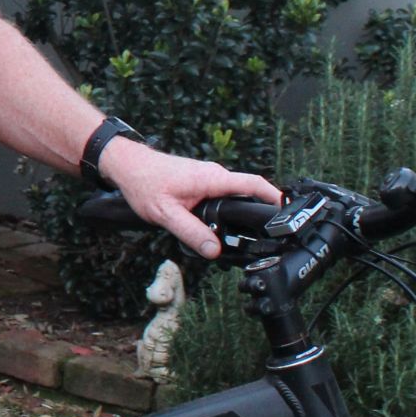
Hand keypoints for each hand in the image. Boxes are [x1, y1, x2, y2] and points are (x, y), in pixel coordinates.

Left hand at [98, 138, 280, 260]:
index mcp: (212, 179)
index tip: (288, 211)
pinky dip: (227, 210)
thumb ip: (191, 232)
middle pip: (247, 193)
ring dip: (241, 213)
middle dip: (259, 212)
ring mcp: (208, 177)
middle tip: (268, 235)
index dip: (274, 197)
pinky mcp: (201, 181)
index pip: (254, 184)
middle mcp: (215, 175)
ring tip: (247, 236)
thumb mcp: (166, 214)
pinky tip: (221, 227)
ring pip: (233, 196)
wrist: (127, 165)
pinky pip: (222, 196)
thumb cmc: (144, 184)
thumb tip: (214, 250)